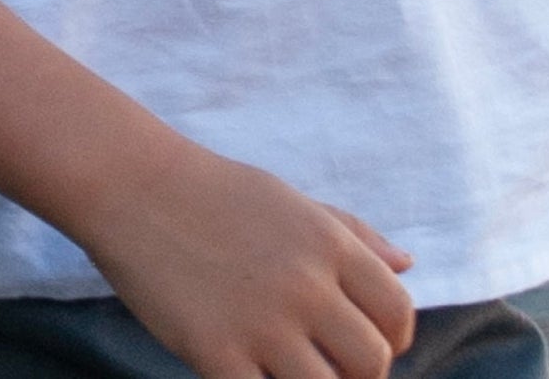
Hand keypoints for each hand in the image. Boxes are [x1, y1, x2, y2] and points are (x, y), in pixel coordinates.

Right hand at [80, 142, 415, 378]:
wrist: (141, 190)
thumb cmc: (222, 195)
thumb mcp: (298, 204)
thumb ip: (356, 236)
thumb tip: (407, 265)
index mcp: (332, 244)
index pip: (398, 312)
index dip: (395, 339)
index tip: (372, 345)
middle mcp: (308, 284)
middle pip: (371, 362)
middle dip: (361, 375)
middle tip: (331, 367)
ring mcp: (263, 322)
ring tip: (294, 373)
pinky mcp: (215, 353)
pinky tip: (253, 378)